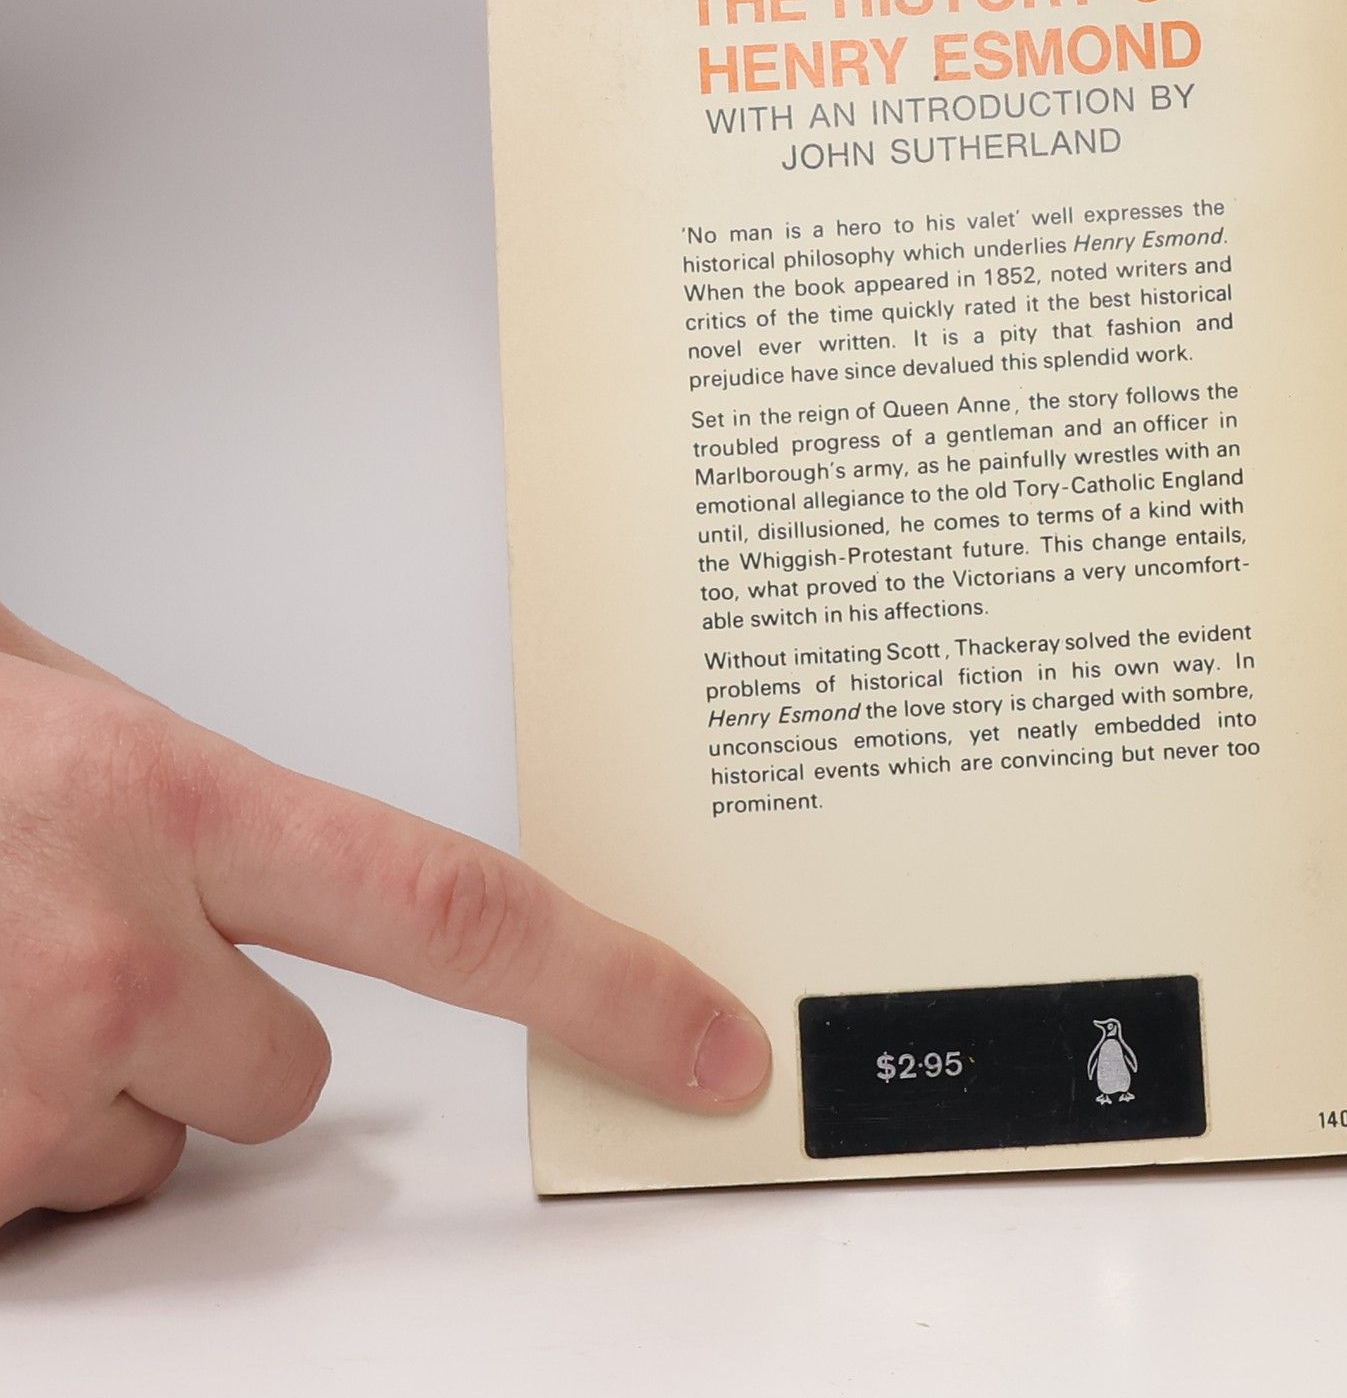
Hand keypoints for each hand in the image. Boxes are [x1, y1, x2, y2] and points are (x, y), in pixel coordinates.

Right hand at [0, 605, 770, 1222]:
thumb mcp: (53, 707)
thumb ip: (186, 794)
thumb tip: (290, 860)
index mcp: (166, 796)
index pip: (454, 905)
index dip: (606, 984)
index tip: (713, 1047)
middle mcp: (106, 947)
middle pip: (287, 1082)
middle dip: (212, 1043)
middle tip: (79, 948)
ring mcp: (12, 1076)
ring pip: (144, 1153)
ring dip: (80, 1092)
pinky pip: (28, 1202)